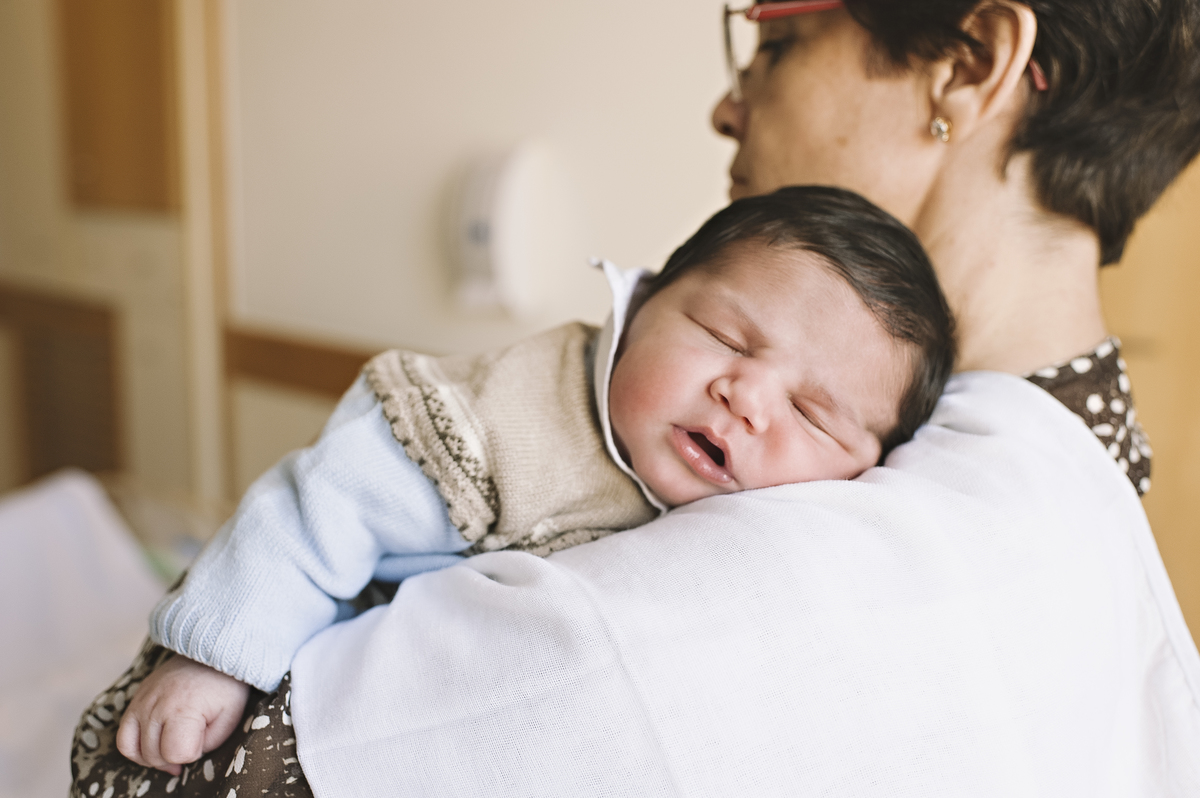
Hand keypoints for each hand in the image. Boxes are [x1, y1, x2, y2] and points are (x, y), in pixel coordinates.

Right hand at [115, 654, 250, 774]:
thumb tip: (184, 757)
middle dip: (173, 758)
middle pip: (153, 754)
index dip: (191, 755)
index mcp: (183, 710)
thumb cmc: (224, 688)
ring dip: (153, 757)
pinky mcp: (136, 699)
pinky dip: (134, 749)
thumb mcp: (229, 718)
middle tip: (190, 746)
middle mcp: (156, 706)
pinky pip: (123, 736)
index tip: (203, 740)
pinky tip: (153, 748)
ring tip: (171, 751)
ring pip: (133, 749)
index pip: (175, 753)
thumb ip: (208, 744)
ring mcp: (142, 702)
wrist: (212, 654)